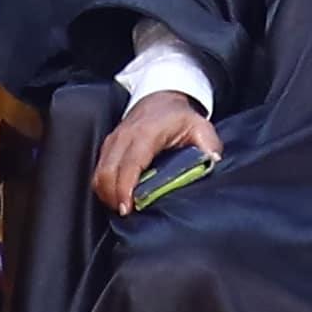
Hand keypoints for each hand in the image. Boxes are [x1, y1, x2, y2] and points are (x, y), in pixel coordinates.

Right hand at [90, 88, 214, 211]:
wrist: (162, 97)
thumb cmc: (179, 116)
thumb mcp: (200, 127)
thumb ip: (209, 145)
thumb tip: (212, 162)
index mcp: (147, 133)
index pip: (130, 164)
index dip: (125, 188)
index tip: (128, 208)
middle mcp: (125, 136)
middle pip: (108, 172)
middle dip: (113, 197)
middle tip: (126, 213)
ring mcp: (113, 140)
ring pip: (99, 173)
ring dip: (106, 193)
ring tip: (122, 207)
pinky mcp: (108, 145)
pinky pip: (99, 170)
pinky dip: (104, 185)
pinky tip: (117, 195)